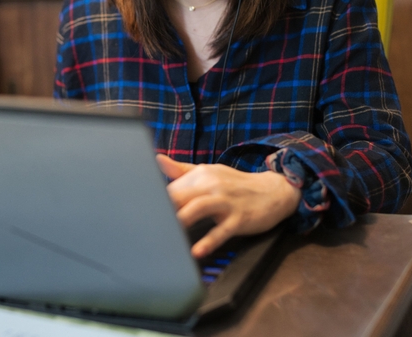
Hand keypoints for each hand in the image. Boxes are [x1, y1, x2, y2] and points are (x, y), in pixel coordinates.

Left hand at [156, 154, 299, 257]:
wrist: (274, 191)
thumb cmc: (236, 184)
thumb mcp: (210, 172)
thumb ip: (182, 170)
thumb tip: (157, 159)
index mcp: (201, 174)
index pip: (171, 187)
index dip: (154, 200)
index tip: (137, 211)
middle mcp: (212, 185)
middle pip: (181, 195)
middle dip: (162, 208)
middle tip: (142, 223)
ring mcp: (226, 202)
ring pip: (198, 208)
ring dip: (181, 219)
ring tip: (165, 233)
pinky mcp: (239, 219)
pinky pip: (222, 231)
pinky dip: (209, 241)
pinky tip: (197, 251)